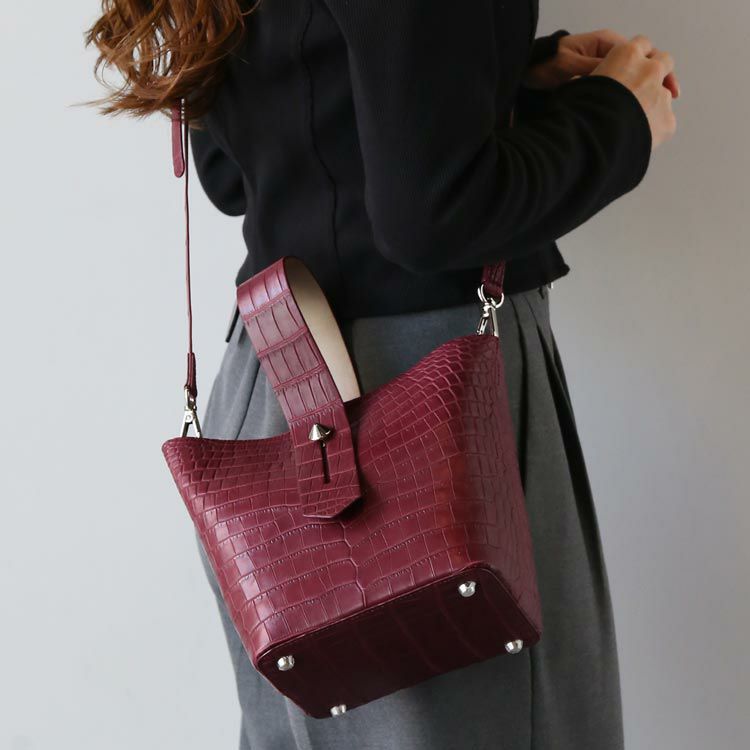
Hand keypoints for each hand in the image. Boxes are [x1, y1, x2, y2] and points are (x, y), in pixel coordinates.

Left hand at [523, 28, 679, 100]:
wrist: (529, 73)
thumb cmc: (546, 65)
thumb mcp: (570, 66)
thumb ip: (593, 70)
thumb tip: (616, 78)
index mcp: (606, 45)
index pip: (642, 53)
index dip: (657, 69)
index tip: (666, 87)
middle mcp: (608, 56)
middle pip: (642, 67)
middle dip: (657, 82)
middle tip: (670, 99)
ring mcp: (604, 71)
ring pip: (631, 82)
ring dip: (643, 94)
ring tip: (655, 111)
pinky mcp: (597, 87)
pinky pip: (618, 93)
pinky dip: (627, 102)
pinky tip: (633, 115)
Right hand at [589, 34, 678, 148]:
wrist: (594, 142)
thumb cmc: (581, 113)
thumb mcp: (578, 86)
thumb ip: (589, 79)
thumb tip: (577, 81)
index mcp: (627, 56)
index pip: (642, 44)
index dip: (637, 55)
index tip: (633, 65)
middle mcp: (650, 70)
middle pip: (664, 61)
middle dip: (655, 73)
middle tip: (640, 89)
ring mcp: (662, 96)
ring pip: (664, 95)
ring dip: (653, 103)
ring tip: (631, 121)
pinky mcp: (667, 121)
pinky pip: (664, 122)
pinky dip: (653, 128)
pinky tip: (635, 136)